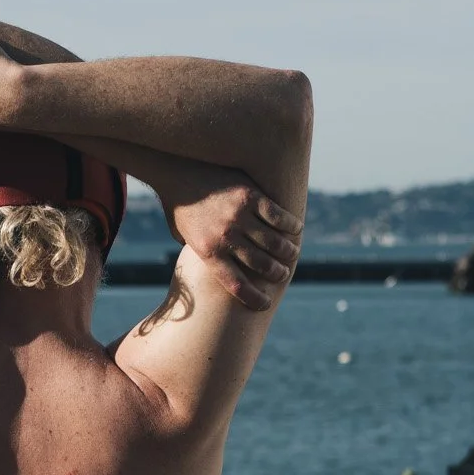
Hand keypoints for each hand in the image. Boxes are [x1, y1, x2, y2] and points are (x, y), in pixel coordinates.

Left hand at [172, 173, 302, 311]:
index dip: (254, 298)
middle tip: (282, 274)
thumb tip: (212, 266)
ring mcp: (238, 216)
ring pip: (273, 242)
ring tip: (292, 254)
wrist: (177, 171)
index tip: (265, 303)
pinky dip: (291, 225)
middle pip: (260, 265)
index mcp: (208, 252)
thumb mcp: (183, 237)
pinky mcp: (250, 196)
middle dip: (276, 274)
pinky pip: (278, 216)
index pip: (236, 285)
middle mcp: (225, 237)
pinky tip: (296, 228)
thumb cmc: (181, 206)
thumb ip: (201, 251)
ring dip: (287, 252)